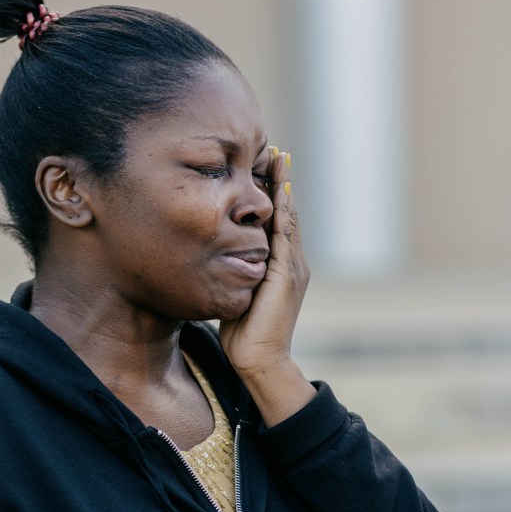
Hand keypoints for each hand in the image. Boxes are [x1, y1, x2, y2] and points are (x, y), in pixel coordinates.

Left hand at [219, 146, 315, 423]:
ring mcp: (292, 267)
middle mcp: (291, 262)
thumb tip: (217, 260)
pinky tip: (280, 190)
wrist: (259, 361)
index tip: (264, 166)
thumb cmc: (244, 334)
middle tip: (275, 150)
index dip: (272, 194)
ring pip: (288, 217)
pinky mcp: (286, 274)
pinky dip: (283, 210)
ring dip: (284, 186)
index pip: (277, 221)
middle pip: (287, 211)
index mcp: (280, 266)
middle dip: (280, 180)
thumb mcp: (238, 295)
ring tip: (279, 158)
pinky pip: (285, 235)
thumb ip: (236, 275)